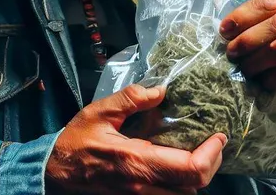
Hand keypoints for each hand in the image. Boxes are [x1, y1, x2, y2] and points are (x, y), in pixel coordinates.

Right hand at [45, 84, 226, 194]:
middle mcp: (143, 186)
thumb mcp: (100, 110)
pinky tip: (178, 163)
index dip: (212, 155)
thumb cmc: (77, 140)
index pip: (190, 169)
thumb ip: (132, 98)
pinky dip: (180, 184)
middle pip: (194, 188)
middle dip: (211, 165)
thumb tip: (161, 91)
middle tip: (214, 142)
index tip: (220, 136)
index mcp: (137, 161)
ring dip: (196, 177)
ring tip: (200, 151)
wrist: (55, 172)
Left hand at [219, 0, 275, 91]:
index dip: (243, 15)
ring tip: (245, 67)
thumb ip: (269, 13)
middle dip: (248, 39)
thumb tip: (229, 26)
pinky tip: (264, 79)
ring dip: (256, 61)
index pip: (270, 2)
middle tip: (232, 51)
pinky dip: (272, 78)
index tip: (225, 29)